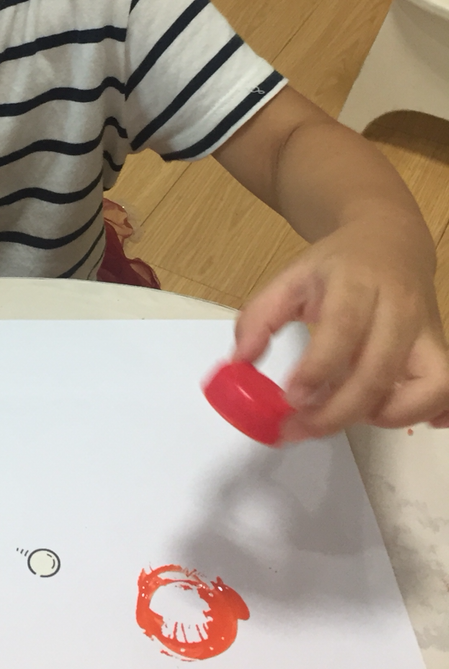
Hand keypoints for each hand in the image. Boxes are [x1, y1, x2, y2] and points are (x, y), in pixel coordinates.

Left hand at [234, 219, 448, 436]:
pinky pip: (447, 390)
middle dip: (339, 410)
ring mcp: (427, 330)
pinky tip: (390, 419)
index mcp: (357, 282)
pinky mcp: (441, 349)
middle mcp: (400, 307)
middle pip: (380, 369)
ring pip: (428, 384)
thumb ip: (260, 316)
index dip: (319, 369)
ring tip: (341, 417)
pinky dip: (428, 413)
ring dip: (384, 416)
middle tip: (299, 428)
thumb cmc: (337, 267)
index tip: (290, 399)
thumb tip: (240, 361)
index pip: (344, 328)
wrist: (390, 240)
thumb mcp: (291, 277)